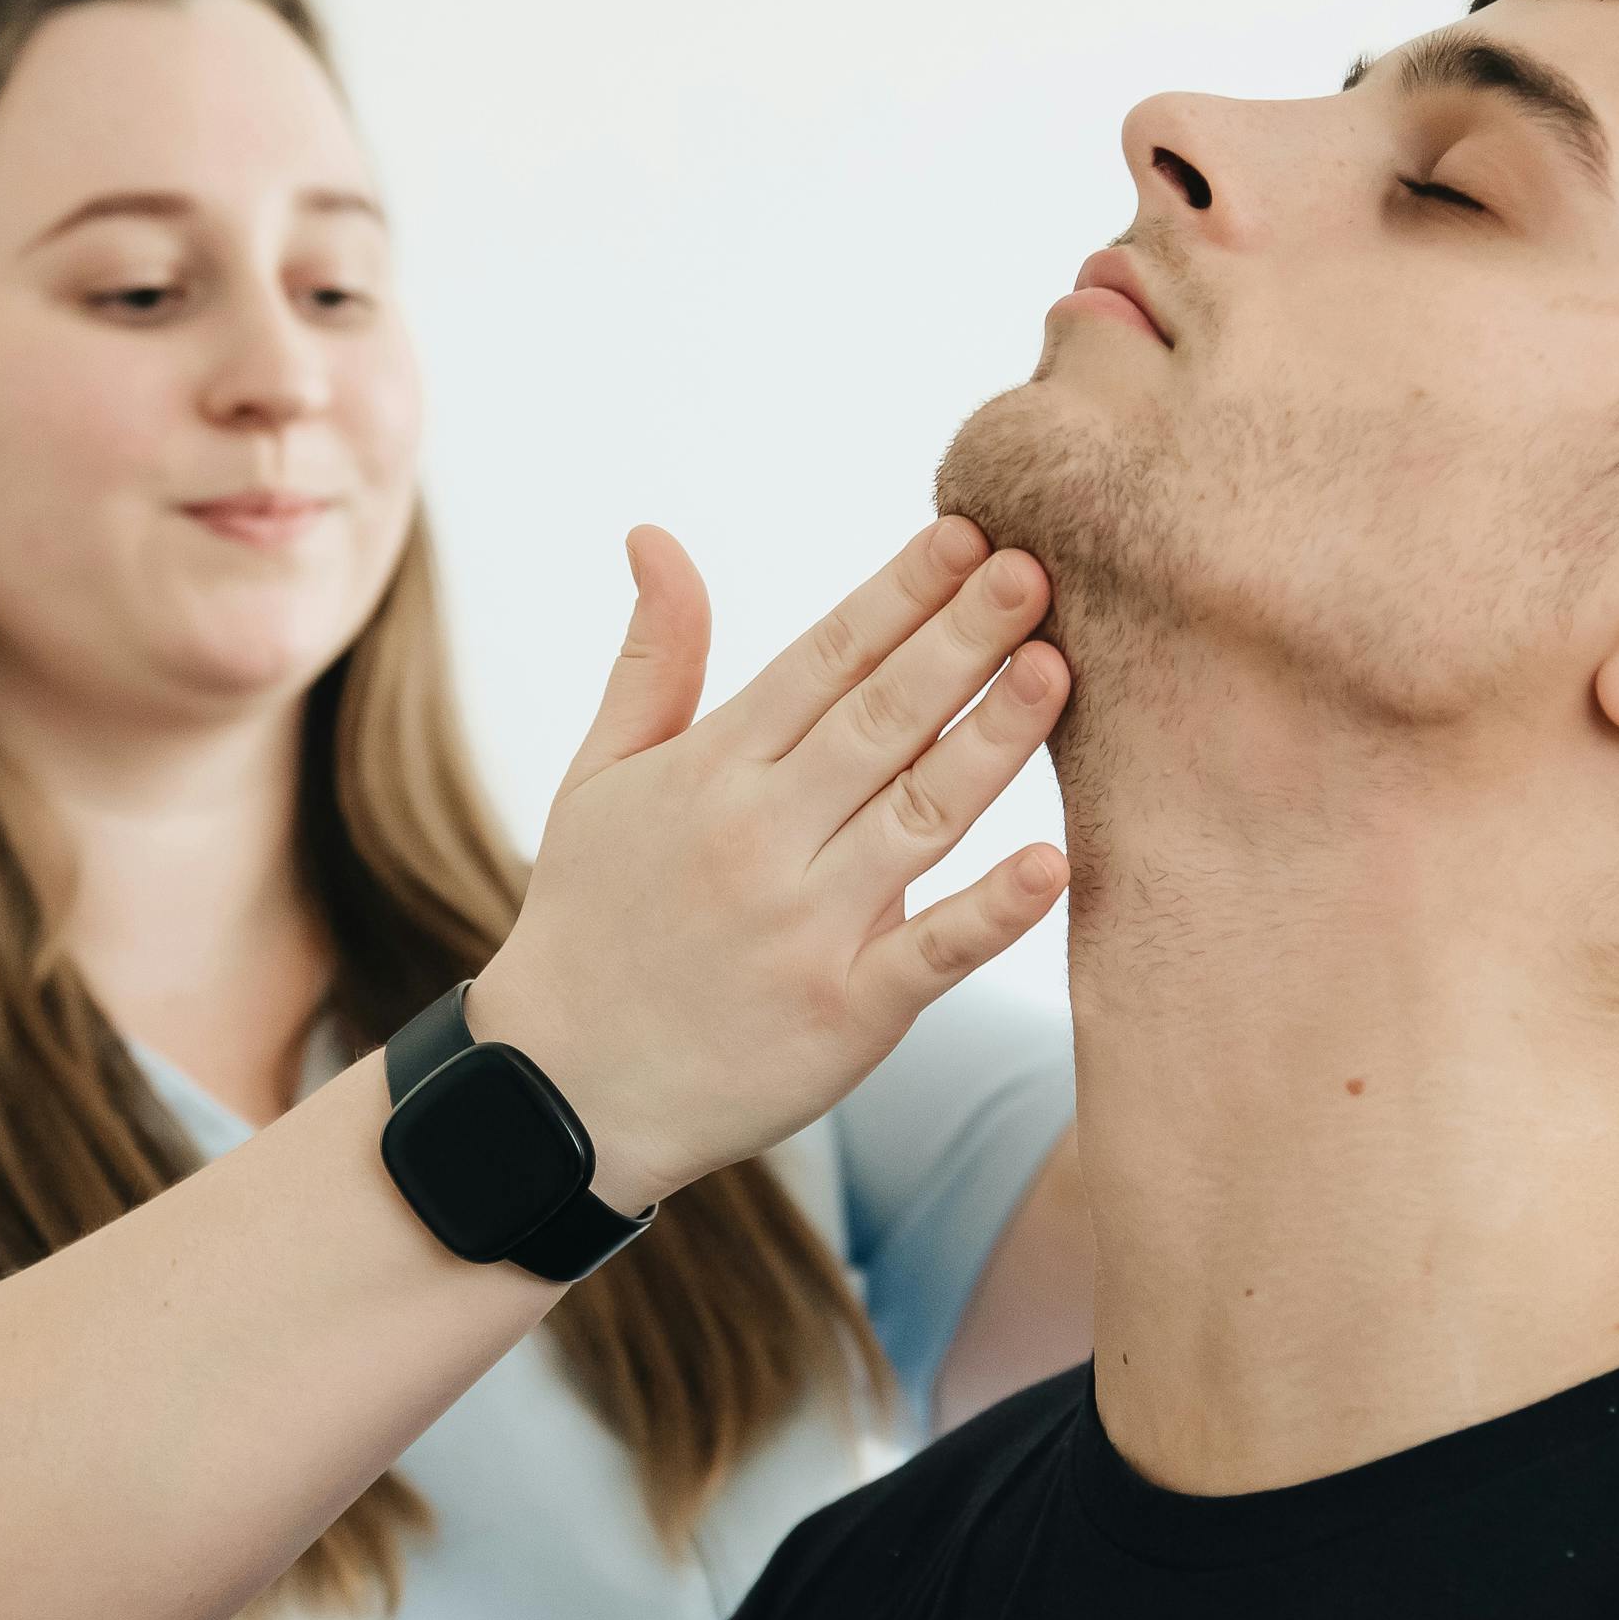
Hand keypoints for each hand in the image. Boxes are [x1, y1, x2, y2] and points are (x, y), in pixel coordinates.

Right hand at [468, 517, 1071, 1209]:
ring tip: (1056, 668)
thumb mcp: (600, 777)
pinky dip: (991, 913)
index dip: (899, 593)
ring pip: (920, 816)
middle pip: (881, 719)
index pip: (824, 659)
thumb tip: (655, 534)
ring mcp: (804, 927)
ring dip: (993, 742)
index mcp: (711, 770)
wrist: (562, 1088)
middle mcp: (760, 837)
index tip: (966, 531)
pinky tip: (1052, 863)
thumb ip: (651, 659)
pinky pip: (930, 954)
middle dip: (962, 638)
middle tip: (1034, 567)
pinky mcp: (844, 1015)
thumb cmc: (593, 916)